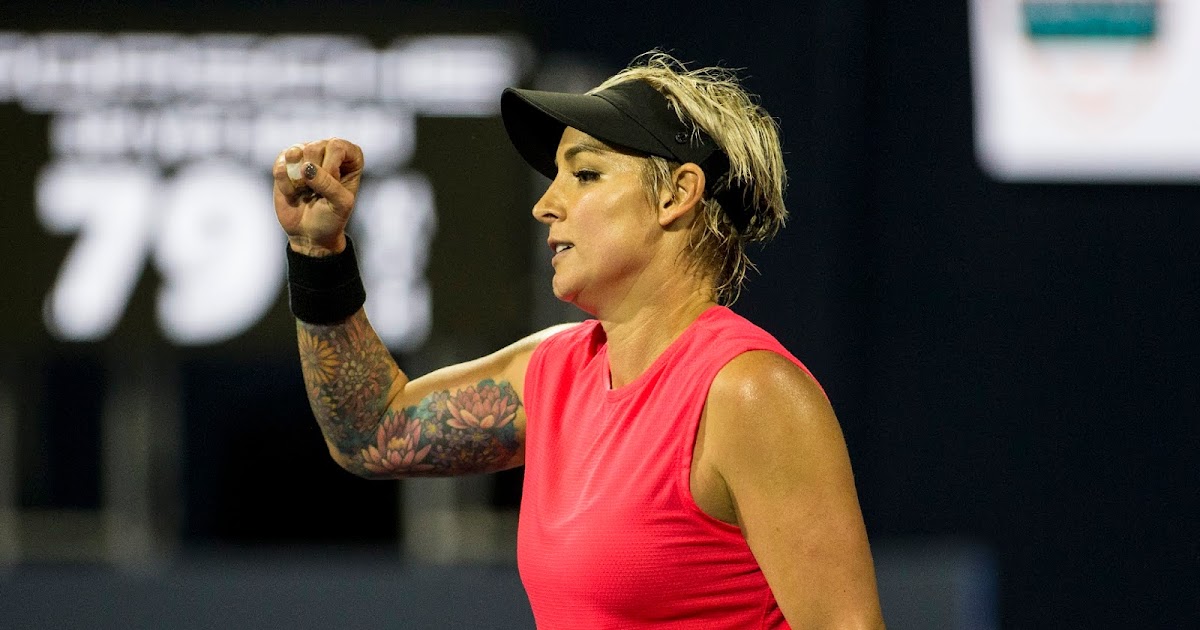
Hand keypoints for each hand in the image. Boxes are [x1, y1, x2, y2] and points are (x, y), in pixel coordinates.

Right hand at [272, 138, 364, 256]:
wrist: (310, 234)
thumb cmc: (332, 218)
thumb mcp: (340, 205)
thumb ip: (329, 185)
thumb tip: (306, 167)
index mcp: (350, 158)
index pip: (337, 146)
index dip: (331, 167)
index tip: (333, 185)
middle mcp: (327, 151)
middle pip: (315, 148)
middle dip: (315, 176)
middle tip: (318, 193)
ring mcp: (305, 156)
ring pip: (295, 152)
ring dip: (299, 179)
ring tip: (306, 191)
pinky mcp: (285, 164)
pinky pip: (280, 164)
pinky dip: (285, 183)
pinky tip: (293, 194)